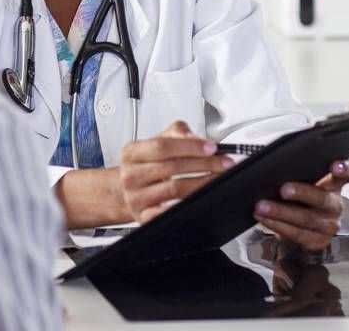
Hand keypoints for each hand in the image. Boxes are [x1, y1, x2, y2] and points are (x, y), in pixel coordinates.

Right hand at [118, 121, 233, 222]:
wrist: (125, 192)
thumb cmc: (145, 166)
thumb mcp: (155, 143)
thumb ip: (175, 132)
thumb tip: (191, 136)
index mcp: (131, 153)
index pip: (162, 146)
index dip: (189, 146)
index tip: (211, 147)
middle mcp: (130, 175)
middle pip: (171, 167)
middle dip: (204, 164)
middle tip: (224, 163)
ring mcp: (136, 197)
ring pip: (175, 190)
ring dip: (202, 183)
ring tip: (218, 178)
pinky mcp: (144, 216)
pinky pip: (170, 212)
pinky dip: (188, 204)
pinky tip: (201, 197)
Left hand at [252, 159, 348, 251]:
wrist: (303, 226)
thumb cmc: (299, 196)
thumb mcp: (302, 179)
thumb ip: (296, 169)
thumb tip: (270, 158)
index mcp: (334, 183)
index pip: (348, 172)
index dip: (343, 168)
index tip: (334, 163)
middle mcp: (335, 204)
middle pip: (323, 199)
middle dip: (302, 193)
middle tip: (284, 189)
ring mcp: (329, 225)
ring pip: (307, 219)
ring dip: (282, 212)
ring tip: (262, 206)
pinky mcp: (317, 241)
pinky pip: (297, 235)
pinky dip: (277, 226)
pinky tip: (263, 218)